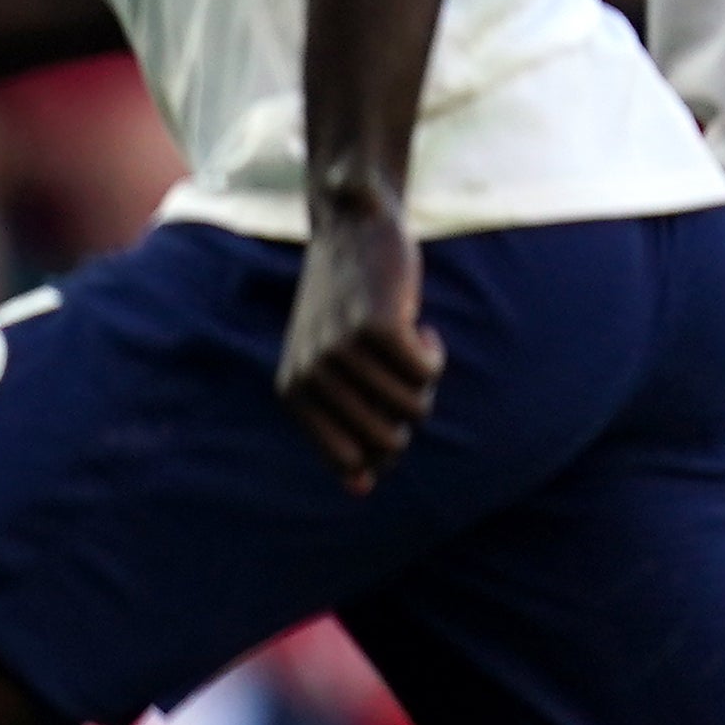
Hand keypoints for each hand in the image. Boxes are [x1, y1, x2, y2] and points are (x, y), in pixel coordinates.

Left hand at [277, 197, 443, 488]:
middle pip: (390, 438)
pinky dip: (432, 354)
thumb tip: (361, 490)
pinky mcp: (376, 328)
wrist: (352, 233)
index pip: (350, 459)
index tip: (385, 403)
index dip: (385, 445)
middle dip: (408, 411)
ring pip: (414, 405)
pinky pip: (426, 372)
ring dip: (422, 377)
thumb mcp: (333, 373)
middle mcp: (309, 375)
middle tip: (395, 370)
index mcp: (292, 392)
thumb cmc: (345, 311)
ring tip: (401, 343)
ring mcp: (339, 351)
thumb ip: (344, 428)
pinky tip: (417, 326)